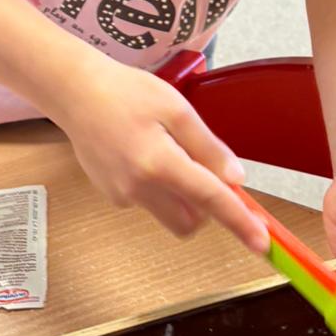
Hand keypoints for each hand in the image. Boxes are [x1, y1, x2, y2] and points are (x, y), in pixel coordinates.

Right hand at [51, 58, 267, 252]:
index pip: (209, 199)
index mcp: (159, 163)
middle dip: (206, 207)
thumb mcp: (176, 108)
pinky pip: (149, 202)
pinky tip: (144, 153)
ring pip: (170, 214)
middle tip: (205, 168)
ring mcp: (122, 196)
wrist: (75, 93)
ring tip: (167, 150)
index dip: (239, 222)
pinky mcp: (112, 196)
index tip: (261, 243)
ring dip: (182, 196)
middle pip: (190, 222)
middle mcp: (139, 188)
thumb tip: (235, 178)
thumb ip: (208, 146)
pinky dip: (159, 187)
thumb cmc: (126, 92)